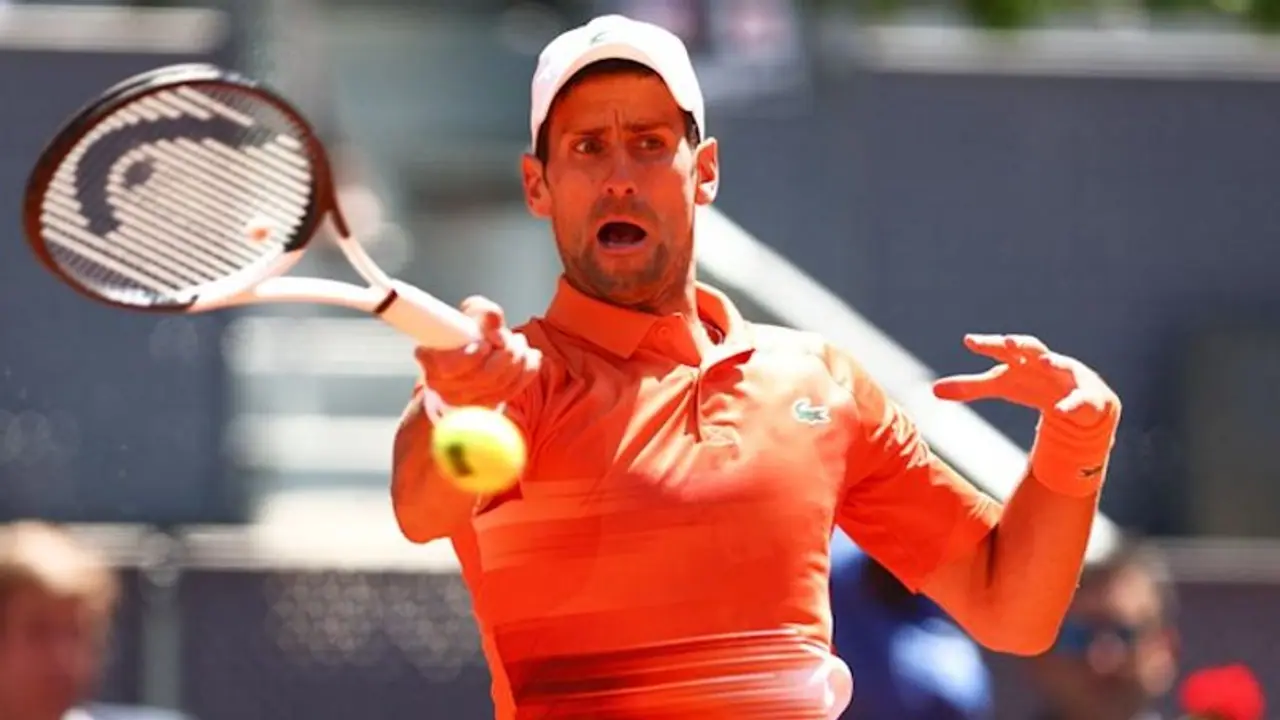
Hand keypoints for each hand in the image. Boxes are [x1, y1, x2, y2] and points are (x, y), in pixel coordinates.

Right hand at [414, 296, 540, 407]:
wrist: (468, 355)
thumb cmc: (465, 332)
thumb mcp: (470, 314)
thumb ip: (482, 312)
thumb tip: (494, 319)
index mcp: (432, 362)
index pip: (450, 367)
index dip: (472, 357)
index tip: (486, 344)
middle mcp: (446, 387)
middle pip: (483, 377)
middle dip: (505, 354)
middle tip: (510, 337)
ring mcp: (467, 400)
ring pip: (501, 385)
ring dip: (517, 359)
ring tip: (518, 342)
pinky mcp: (488, 405)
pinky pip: (513, 391)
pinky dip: (526, 371)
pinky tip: (529, 356)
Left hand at [932, 334, 1119, 429]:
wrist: (1077, 399)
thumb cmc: (1033, 384)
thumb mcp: (1002, 385)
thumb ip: (970, 386)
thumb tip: (933, 390)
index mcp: (1021, 359)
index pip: (1001, 348)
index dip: (987, 344)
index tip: (969, 341)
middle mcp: (1045, 361)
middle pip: (1032, 348)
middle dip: (1021, 344)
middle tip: (1008, 341)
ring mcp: (1068, 376)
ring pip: (1063, 366)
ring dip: (1054, 363)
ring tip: (1044, 362)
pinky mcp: (1087, 396)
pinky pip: (1080, 400)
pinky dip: (1071, 405)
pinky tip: (1061, 411)